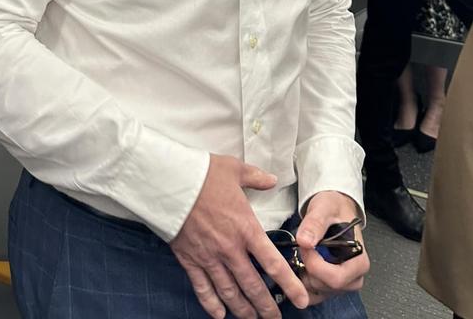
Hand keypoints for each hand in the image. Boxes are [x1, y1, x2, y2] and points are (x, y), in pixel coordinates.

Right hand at [171, 154, 308, 318]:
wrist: (170, 181)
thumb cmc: (203, 174)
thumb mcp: (235, 169)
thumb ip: (256, 178)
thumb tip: (272, 179)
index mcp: (245, 227)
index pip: (273, 263)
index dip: (289, 285)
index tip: (302, 300)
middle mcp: (230, 248)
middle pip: (253, 286)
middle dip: (266, 306)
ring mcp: (209, 257)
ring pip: (229, 292)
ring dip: (243, 309)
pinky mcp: (190, 260)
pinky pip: (202, 288)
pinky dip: (211, 305)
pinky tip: (220, 315)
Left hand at [295, 191, 369, 304]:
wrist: (334, 209)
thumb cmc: (334, 208)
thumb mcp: (325, 208)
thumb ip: (315, 223)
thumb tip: (305, 241)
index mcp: (359, 261)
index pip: (337, 278)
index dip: (316, 266)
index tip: (306, 246)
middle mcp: (354, 277)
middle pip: (326, 286)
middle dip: (308, 267)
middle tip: (303, 246)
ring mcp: (342, 284)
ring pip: (317, 292)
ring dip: (304, 274)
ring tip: (304, 252)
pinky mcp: (330, 286)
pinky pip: (312, 296)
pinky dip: (301, 284)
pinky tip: (299, 265)